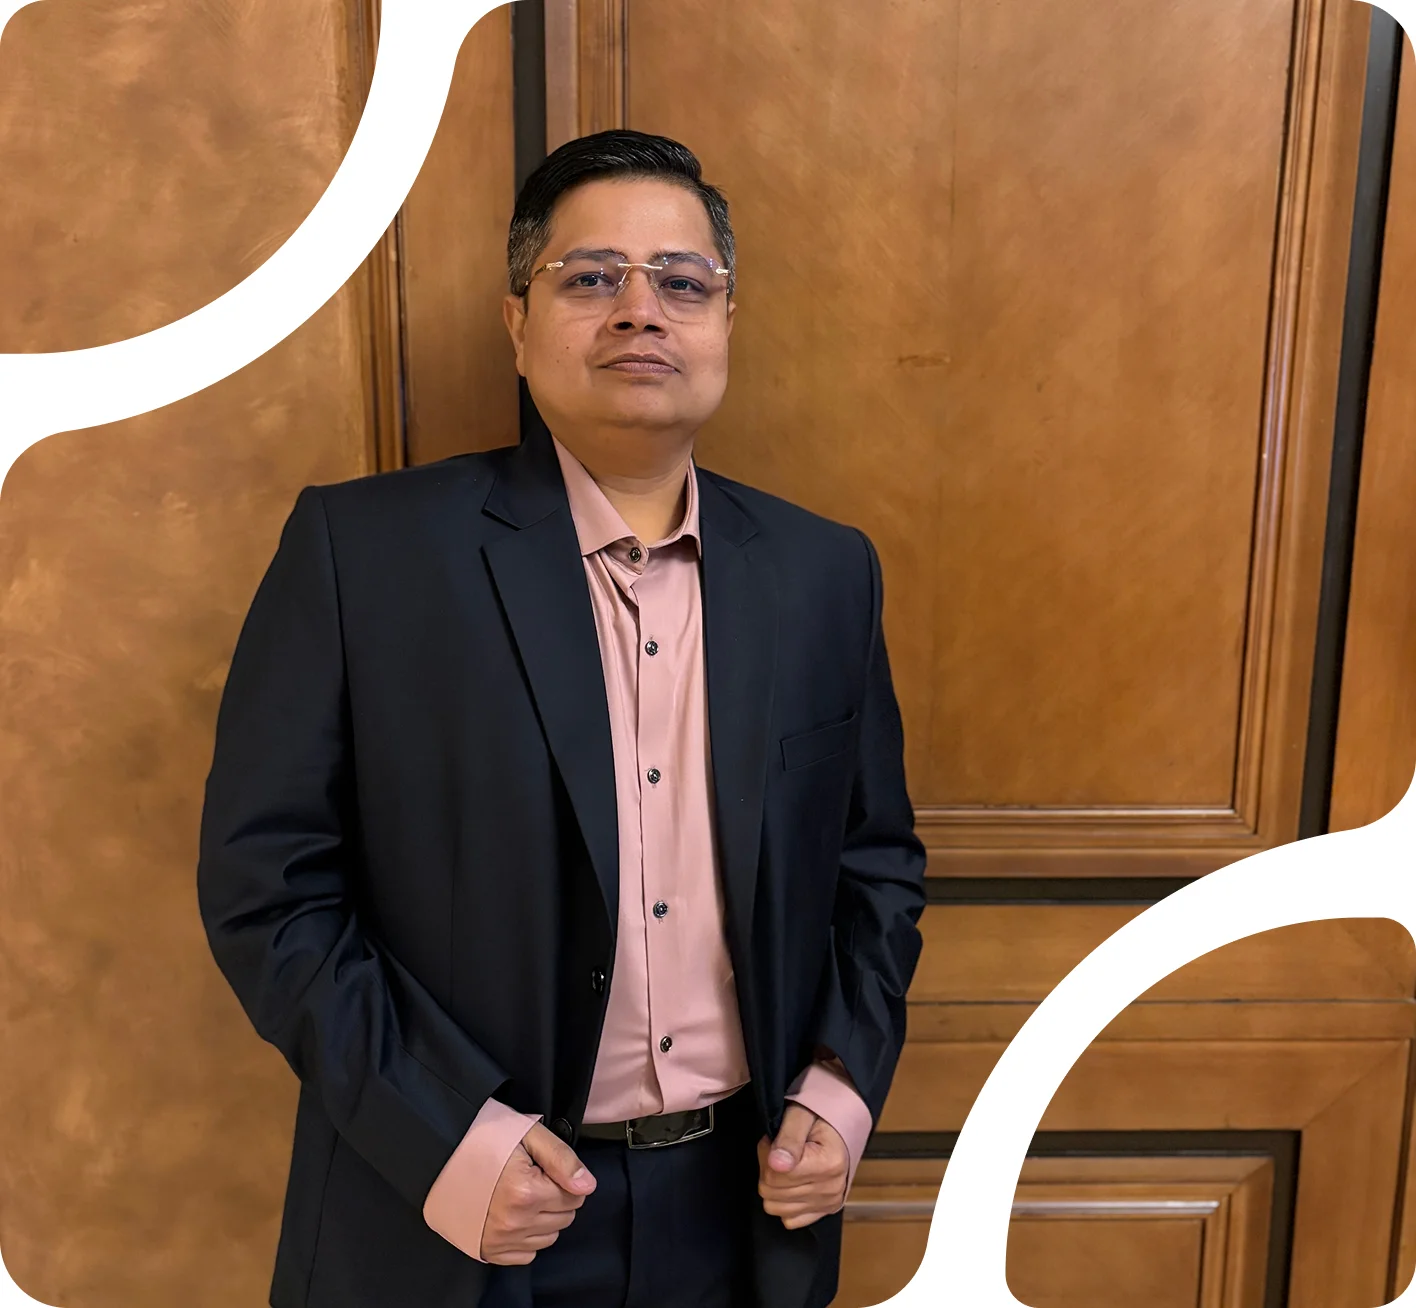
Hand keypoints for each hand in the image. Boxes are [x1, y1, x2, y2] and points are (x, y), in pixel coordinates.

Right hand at [480, 1123, 596, 1264]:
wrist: (442, 1154)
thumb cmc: (484, 1138)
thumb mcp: (529, 1134)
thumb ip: (562, 1159)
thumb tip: (588, 1186)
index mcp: (526, 1192)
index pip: (574, 1197)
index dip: (564, 1179)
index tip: (544, 1168)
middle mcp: (514, 1223)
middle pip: (564, 1219)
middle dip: (556, 1198)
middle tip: (533, 1178)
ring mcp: (499, 1240)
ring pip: (548, 1237)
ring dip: (543, 1217)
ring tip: (522, 1194)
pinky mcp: (488, 1250)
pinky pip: (527, 1254)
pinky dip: (527, 1236)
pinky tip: (513, 1213)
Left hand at [757, 1103, 848, 1229]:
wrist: (842, 1121)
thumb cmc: (819, 1115)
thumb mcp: (800, 1115)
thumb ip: (788, 1138)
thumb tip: (776, 1164)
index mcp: (828, 1164)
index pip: (775, 1175)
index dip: (766, 1154)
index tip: (774, 1140)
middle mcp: (832, 1189)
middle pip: (772, 1193)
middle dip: (768, 1169)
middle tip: (779, 1150)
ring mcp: (829, 1203)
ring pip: (776, 1208)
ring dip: (774, 1185)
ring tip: (785, 1164)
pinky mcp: (826, 1210)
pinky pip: (790, 1220)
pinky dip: (785, 1202)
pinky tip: (792, 1182)